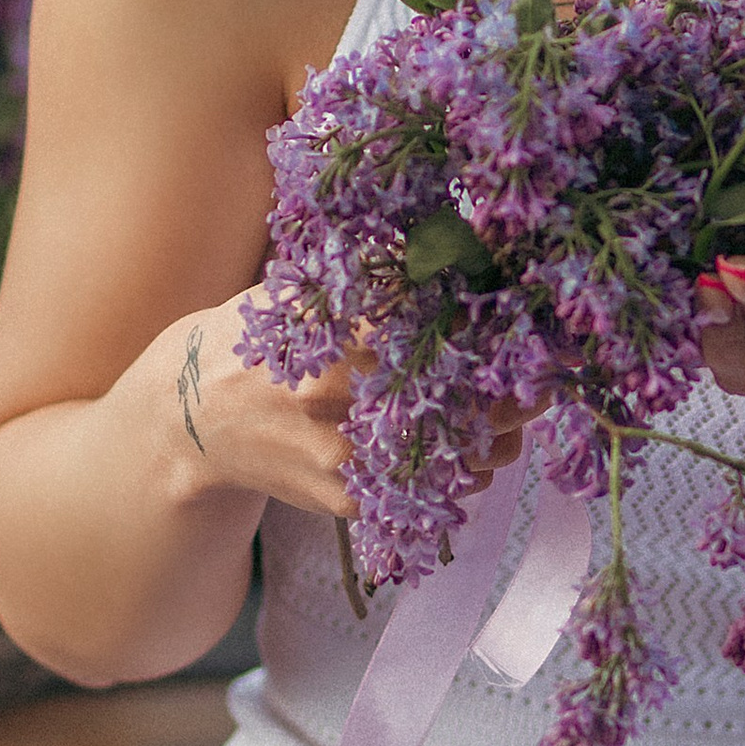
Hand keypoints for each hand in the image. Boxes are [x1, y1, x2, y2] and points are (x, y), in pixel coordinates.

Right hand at [168, 300, 523, 522]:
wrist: (191, 421)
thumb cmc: (255, 342)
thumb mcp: (296, 294)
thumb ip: (366, 278)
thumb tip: (461, 244)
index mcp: (322, 339)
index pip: (423, 332)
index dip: (483, 329)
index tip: (528, 319)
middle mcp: (331, 404)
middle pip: (449, 400)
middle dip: (510, 389)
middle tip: (554, 370)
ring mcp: (339, 460)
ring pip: (448, 456)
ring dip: (499, 434)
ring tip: (525, 407)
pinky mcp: (345, 501)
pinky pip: (426, 490)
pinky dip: (462, 467)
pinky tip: (482, 443)